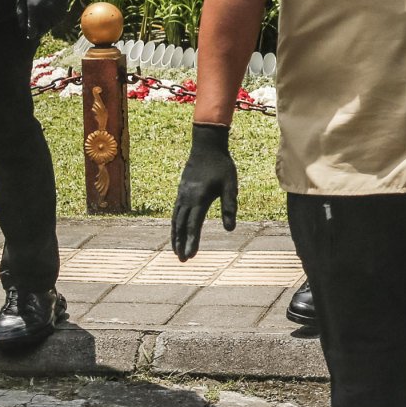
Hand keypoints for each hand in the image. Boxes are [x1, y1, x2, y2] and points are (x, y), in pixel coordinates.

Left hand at [14, 0, 66, 41]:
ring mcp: (56, 6)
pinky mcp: (63, 3)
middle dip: (39, 31)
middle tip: (36, 31)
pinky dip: (56, 20)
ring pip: (53, 24)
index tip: (29, 36)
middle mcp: (46, 10)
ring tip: (43, 25)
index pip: (33, 28)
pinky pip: (61, 16)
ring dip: (48, 26)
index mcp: (34, 8)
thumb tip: (22, 26)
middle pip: (44, 28)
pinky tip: (52, 18)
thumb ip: (21, 12)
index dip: (31, 34)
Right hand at [171, 123, 236, 259]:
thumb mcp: (230, 185)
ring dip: (175, 236)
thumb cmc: (221, 166)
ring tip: (177, 250)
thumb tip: (230, 229)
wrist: (206, 146)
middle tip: (182, 260)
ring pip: (175, 220)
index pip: (192, 225)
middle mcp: (186, 199)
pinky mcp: (181, 192)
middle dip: (181, 244)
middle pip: (181, 226)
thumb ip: (230, 206)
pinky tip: (176, 231)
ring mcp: (182, 195)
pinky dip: (175, 225)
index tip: (190, 255)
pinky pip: (175, 212)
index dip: (191, 241)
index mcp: (199, 199)